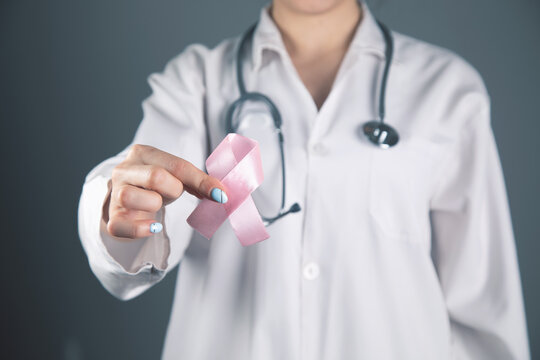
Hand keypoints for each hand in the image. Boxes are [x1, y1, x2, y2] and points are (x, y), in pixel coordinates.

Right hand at [103, 144, 226, 239]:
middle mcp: (124, 170)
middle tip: (175, 194)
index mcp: (143, 153)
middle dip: (173, 190)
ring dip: (153, 204)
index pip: (176, 165)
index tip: (221, 195)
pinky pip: (121, 225)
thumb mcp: (175, 177)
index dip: (201, 181)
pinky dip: (140, 229)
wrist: (128, 201)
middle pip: (155, 176)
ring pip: (131, 196)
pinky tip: (153, 227)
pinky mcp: (113, 218)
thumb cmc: (155, 186)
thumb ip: (197, 182)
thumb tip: (221, 193)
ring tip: (156, 204)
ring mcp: (115, 193)